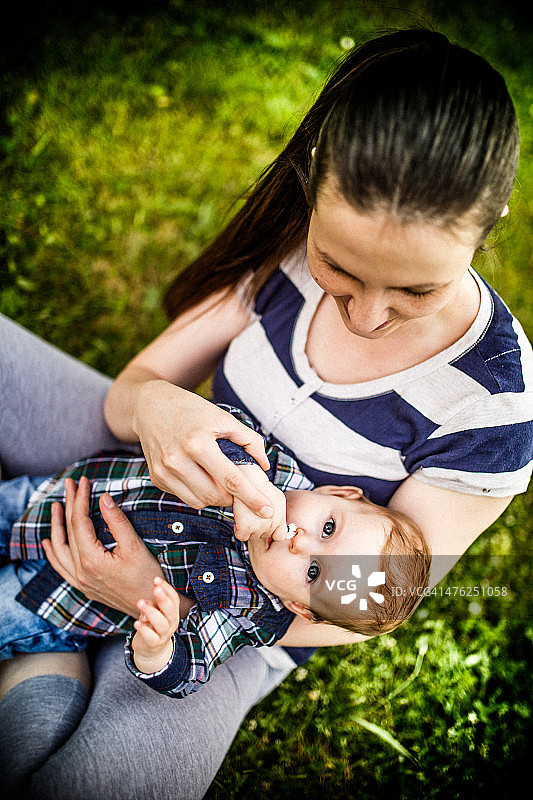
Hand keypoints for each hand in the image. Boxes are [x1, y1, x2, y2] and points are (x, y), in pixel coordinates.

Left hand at [43, 476, 164, 616]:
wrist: (152, 606)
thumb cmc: (147, 576)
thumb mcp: (135, 546)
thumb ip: (117, 521)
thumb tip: (103, 498)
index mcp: (91, 559)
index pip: (79, 521)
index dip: (80, 499)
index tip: (84, 481)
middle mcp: (80, 571)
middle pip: (68, 531)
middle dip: (69, 504)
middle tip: (70, 484)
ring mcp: (80, 580)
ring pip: (58, 549)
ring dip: (56, 526)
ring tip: (56, 506)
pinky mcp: (84, 586)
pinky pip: (60, 567)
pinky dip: (52, 552)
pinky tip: (48, 542)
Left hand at [131, 577, 179, 673]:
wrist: (152, 651)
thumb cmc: (152, 625)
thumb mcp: (153, 612)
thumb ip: (151, 605)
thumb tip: (144, 604)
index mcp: (173, 612)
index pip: (174, 599)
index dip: (167, 589)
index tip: (156, 580)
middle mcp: (171, 623)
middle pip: (170, 610)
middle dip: (163, 599)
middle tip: (155, 590)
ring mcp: (164, 634)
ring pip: (161, 623)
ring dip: (150, 612)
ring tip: (140, 603)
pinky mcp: (154, 644)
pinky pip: (151, 637)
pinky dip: (143, 630)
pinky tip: (137, 623)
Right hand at [132, 382, 273, 515]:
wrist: (150, 405)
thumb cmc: (192, 410)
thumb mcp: (223, 417)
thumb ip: (249, 440)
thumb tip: (264, 466)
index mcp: (197, 443)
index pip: (231, 480)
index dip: (251, 498)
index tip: (267, 510)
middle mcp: (177, 459)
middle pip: (215, 496)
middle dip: (233, 498)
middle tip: (242, 489)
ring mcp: (164, 471)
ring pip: (199, 502)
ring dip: (216, 498)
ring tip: (222, 482)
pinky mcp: (156, 477)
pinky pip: (184, 497)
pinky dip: (198, 493)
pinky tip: (201, 477)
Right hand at [232, 464, 287, 541]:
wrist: (245, 474)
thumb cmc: (258, 486)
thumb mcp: (276, 498)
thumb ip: (279, 514)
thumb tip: (277, 534)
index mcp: (281, 514)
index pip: (280, 535)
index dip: (272, 532)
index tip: (263, 520)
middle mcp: (274, 520)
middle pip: (265, 536)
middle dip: (257, 528)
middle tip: (251, 512)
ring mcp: (261, 524)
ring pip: (253, 537)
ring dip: (248, 529)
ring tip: (246, 512)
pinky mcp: (246, 526)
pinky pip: (241, 537)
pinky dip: (238, 529)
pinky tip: (238, 517)